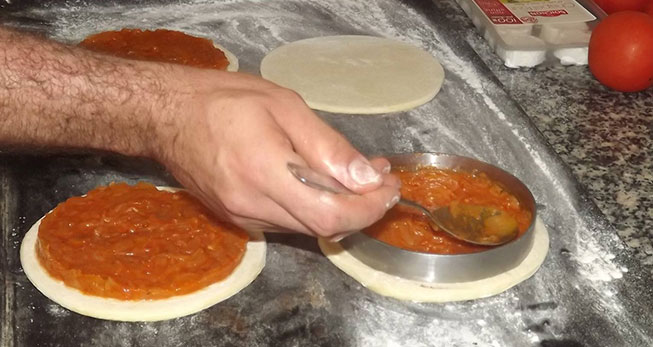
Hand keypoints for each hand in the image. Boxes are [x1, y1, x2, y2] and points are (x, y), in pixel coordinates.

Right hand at [154, 69, 400, 237]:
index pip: (330, 214)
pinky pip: (287, 223)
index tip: (389, 186)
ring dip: (339, 208)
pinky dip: (312, 208)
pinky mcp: (236, 218)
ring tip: (355, 175)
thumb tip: (365, 177)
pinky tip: (319, 183)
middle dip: (362, 206)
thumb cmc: (224, 100)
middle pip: (323, 227)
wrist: (166, 115)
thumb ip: (327, 146)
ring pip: (307, 228)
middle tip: (379, 176)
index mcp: (264, 173)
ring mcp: (242, 217)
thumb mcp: (283, 106)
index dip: (368, 208)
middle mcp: (252, 206)